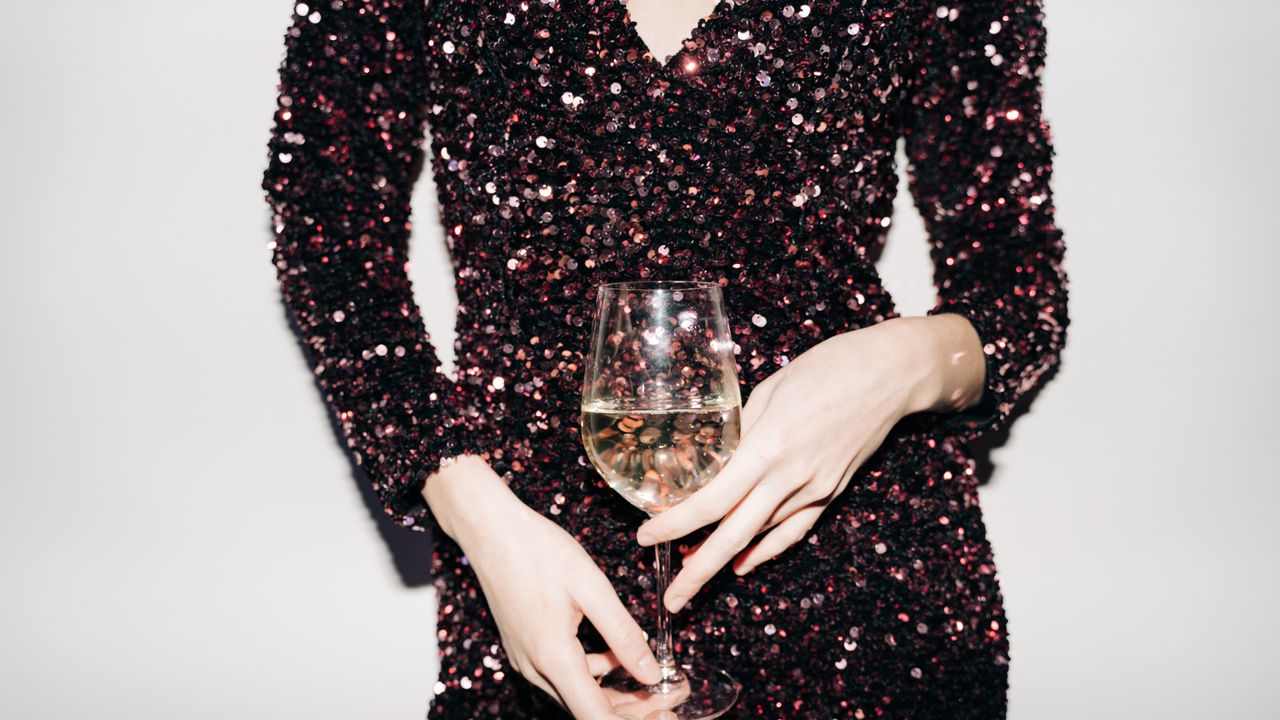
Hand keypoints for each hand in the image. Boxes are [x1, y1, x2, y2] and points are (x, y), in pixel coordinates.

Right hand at [424, 457, 661, 717]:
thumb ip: (622, 634)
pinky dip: (595, 673)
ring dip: (616, 692)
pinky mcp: (525, 649)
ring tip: (652, 675)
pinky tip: (616, 652)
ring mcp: (526, 661)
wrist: (489, 530)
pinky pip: (564, 675)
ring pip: (577, 693)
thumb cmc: (538, 549)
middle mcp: (535, 668)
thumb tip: (652, 672)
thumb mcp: (592, 587)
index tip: (667, 716)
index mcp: (553, 657)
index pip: (595, 716)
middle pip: (588, 710)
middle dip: (633, 708)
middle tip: (672, 696)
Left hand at [635, 315, 985, 611]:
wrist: (891, 373)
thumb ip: (741, 428)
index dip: (676, 523)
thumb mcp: (770, 389)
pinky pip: (794, 530)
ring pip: (762, 536)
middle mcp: (791, 475)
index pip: (714, 499)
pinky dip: (767, 551)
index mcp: (769, 445)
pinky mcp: (833, 491)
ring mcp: (815, 487)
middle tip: (671, 599)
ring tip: (692, 576)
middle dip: (697, 571)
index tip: (646, 537)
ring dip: (725, 559)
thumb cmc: (828, 367)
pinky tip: (743, 565)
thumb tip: (712, 451)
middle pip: (735, 534)